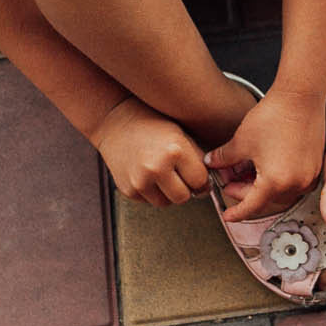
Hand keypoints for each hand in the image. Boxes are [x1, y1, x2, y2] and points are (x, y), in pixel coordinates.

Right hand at [89, 97, 209, 206]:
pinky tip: (148, 173)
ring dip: (168, 193)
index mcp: (174, 151)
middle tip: (181, 176)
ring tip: (163, 173)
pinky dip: (152, 192)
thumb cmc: (153, 125)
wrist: (117, 123)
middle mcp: (156, 168)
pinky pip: (149, 201)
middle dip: (185, 189)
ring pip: (166, 203)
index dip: (201, 180)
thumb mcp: (181, 135)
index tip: (198, 176)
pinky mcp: (128, 190)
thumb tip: (208, 185)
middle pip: (183, 197)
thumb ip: (197, 160)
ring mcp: (140, 181)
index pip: (200, 181)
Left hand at [203, 87, 324, 221]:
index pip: (251, 206)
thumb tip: (211, 163)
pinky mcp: (315, 166)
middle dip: (246, 195)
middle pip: (267, 201)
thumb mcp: (241, 140)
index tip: (227, 215)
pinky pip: (294, 183)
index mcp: (275, 182)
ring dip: (263, 189)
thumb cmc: (273, 116)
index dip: (236, 212)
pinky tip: (267, 168)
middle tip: (230, 184)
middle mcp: (296, 184)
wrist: (301, 96)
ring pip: (282, 194)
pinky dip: (279, 182)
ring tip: (248, 173)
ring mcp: (308, 176)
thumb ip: (224, 158)